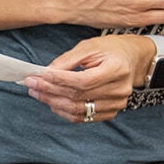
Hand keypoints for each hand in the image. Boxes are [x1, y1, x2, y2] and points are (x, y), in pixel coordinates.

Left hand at [27, 34, 153, 123]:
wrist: (132, 59)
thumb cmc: (111, 50)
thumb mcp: (90, 46)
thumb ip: (68, 60)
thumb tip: (46, 73)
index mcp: (117, 69)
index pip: (83, 81)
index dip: (60, 80)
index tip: (40, 75)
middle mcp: (119, 90)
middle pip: (78, 96)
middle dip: (50, 91)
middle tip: (31, 84)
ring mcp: (116, 104)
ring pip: (78, 110)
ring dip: (53, 103)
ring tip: (37, 93)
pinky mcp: (110, 112)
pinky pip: (82, 117)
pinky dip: (64, 111)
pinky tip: (51, 102)